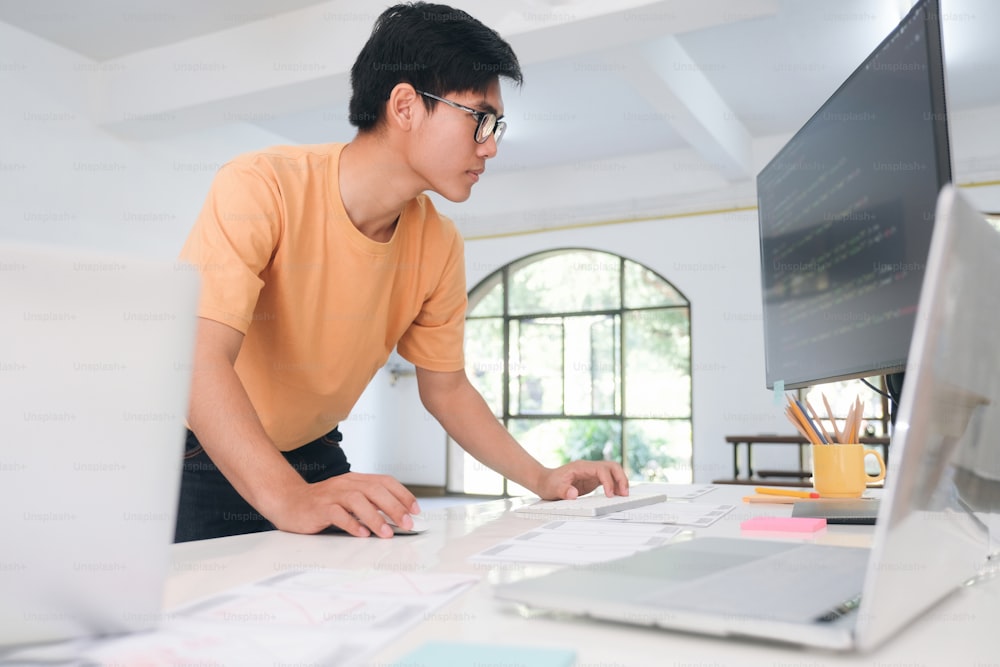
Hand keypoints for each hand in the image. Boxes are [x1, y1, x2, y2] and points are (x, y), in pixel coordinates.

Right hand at [270, 472, 419, 537]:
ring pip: (358, 500)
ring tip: (387, 533)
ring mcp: (332, 495)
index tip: (416, 510)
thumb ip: (369, 503)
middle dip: (395, 507)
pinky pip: (337, 514)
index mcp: (356, 480)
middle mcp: (346, 484)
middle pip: (375, 490)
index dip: (403, 494)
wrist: (288, 502)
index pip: (384, 481)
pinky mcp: (319, 508)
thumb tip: (396, 516)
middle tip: (407, 523)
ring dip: (375, 517)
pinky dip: (351, 524)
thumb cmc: (321, 503)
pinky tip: (361, 534)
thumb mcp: (348, 499)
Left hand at [535, 460, 629, 500]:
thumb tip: (573, 494)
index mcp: (581, 467)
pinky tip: (617, 495)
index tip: (610, 494)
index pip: (601, 469)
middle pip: (612, 466)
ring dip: (620, 481)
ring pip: (613, 471)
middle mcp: (589, 468)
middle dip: (621, 478)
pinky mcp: (593, 480)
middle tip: (624, 493)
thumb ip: (563, 491)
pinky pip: (608, 480)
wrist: (544, 481)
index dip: (608, 481)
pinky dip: (615, 486)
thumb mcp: (553, 488)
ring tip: (624, 495)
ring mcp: (592, 473)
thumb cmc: (549, 483)